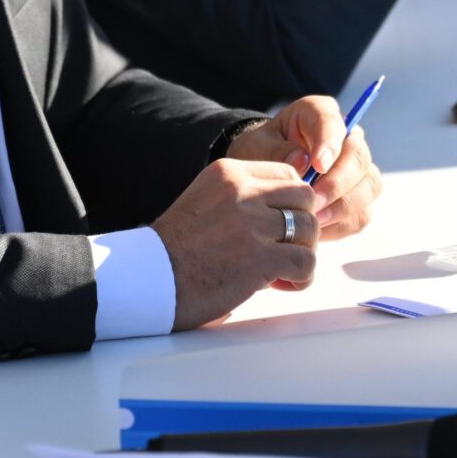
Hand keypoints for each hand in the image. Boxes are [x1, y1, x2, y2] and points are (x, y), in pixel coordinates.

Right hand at [151, 157, 321, 328]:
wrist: (146, 280)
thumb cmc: (174, 251)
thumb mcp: (206, 203)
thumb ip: (244, 201)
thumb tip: (290, 214)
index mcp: (229, 173)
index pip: (288, 174)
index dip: (293, 203)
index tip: (281, 226)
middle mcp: (242, 191)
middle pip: (305, 197)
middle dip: (303, 225)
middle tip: (285, 249)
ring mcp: (252, 223)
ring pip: (310, 229)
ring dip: (302, 252)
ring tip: (281, 271)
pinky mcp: (259, 258)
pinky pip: (305, 263)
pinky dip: (301, 277)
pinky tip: (282, 284)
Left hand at [227, 95, 382, 237]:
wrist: (263, 175)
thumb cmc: (260, 153)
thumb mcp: (257, 147)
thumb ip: (275, 151)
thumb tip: (301, 160)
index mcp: (319, 113)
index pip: (333, 123)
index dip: (330, 144)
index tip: (318, 165)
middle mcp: (347, 138)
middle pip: (358, 158)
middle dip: (337, 183)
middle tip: (312, 201)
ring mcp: (357, 169)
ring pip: (368, 187)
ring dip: (343, 207)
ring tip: (314, 220)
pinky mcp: (358, 197)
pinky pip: (361, 214)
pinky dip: (342, 224)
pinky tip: (318, 230)